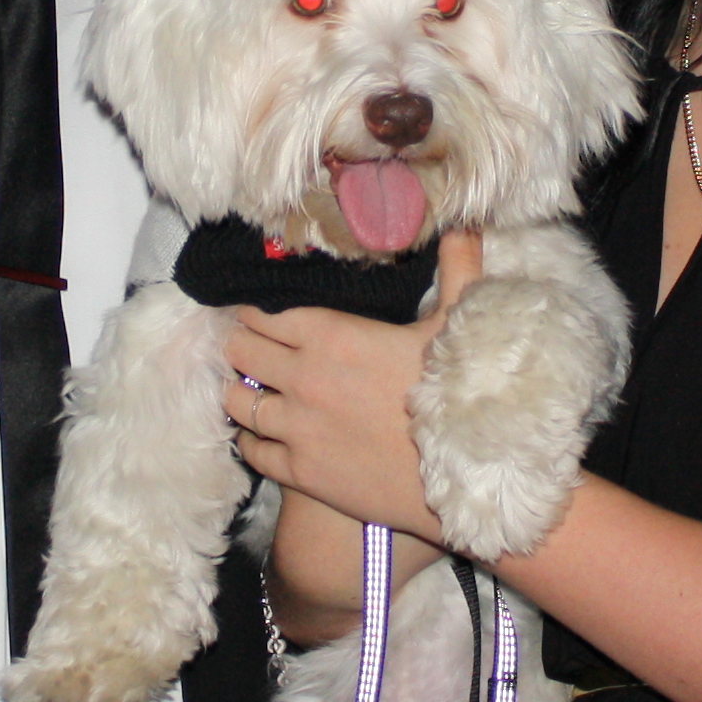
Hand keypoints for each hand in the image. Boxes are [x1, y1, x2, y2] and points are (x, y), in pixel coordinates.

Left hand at [223, 232, 481, 545]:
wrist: (464, 475)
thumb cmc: (460, 395)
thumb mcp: (460, 325)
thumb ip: (456, 269)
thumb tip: (464, 226)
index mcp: (332, 335)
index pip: (265, 314)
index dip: (254, 311)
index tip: (253, 311)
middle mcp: (303, 378)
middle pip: (241, 352)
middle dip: (241, 345)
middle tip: (246, 345)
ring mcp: (296, 427)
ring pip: (236, 402)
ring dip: (239, 392)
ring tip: (247, 388)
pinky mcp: (299, 472)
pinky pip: (252, 451)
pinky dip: (251, 440)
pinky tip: (259, 435)